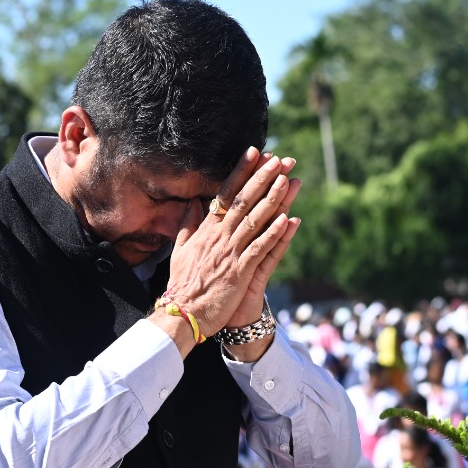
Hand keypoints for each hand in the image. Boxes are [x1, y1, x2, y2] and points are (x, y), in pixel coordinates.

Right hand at [160, 148, 301, 344]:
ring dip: (272, 199)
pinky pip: (260, 249)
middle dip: (262, 178)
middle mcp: (219, 238)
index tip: (254, 153)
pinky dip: (274, 234)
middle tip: (279, 159)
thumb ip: (187, 225)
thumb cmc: (183, 285)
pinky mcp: (239, 272)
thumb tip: (192, 203)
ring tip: (287, 180)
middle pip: (243, 201)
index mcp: (206, 231)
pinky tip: (288, 219)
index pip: (225, 194)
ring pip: (254, 220)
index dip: (240, 172)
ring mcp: (229, 253)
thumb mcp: (180, 250)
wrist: (182, 314)